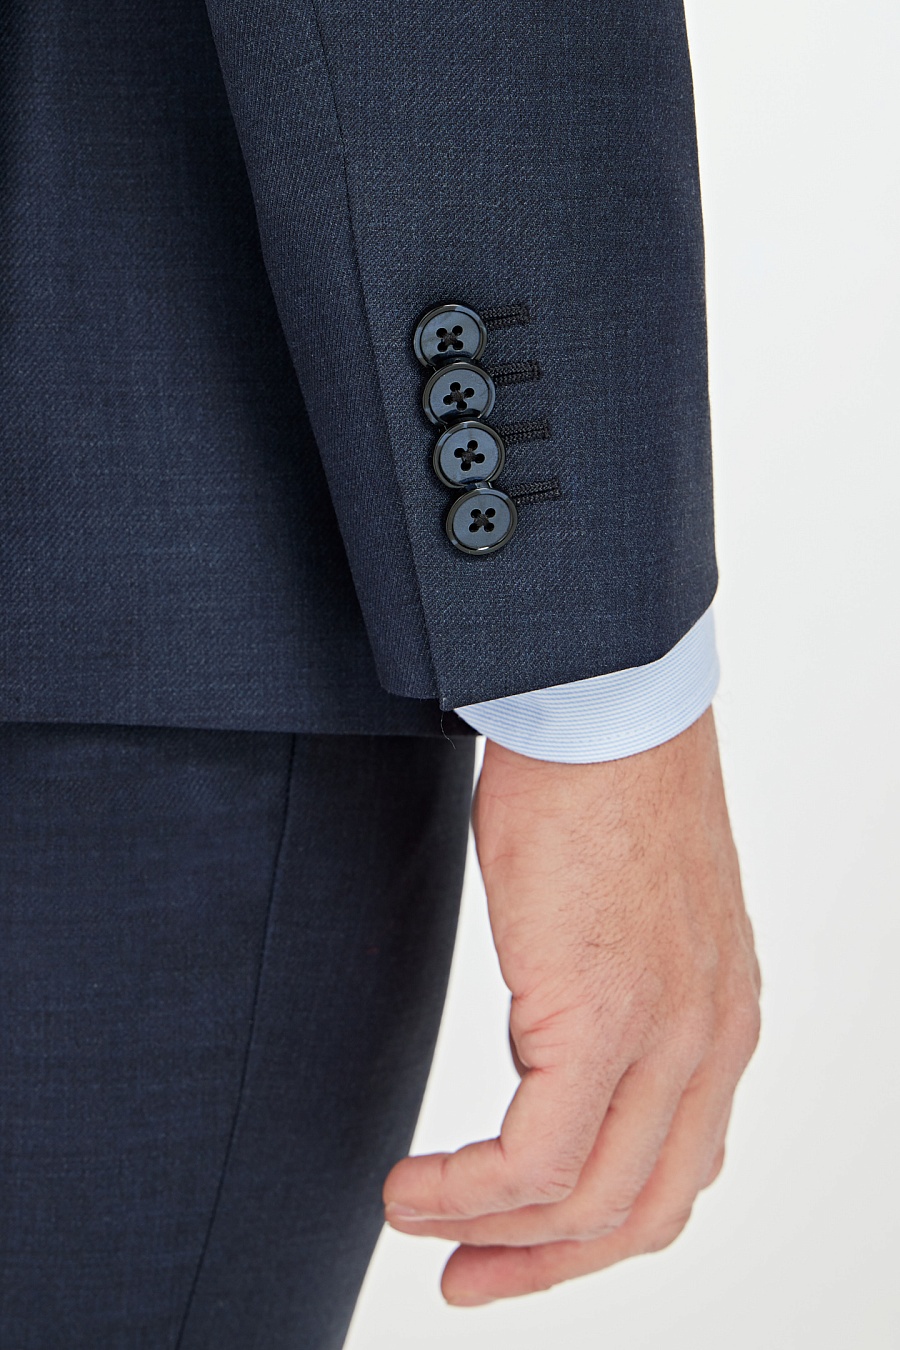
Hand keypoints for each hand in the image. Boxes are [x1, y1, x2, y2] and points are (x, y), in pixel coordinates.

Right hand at [382, 707, 760, 1305]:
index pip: (675, 1169)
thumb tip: (544, 1040)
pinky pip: (534, 1158)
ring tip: (413, 1219)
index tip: (516, 1241)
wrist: (605, 703)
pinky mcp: (600, 1012)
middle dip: (545, 1263)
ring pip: (586, 1201)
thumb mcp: (627, 910)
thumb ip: (609, 989)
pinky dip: (468, 1192)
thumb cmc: (601, 785)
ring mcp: (665, 1031)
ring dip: (489, 1233)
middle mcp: (710, 1038)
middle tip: (464, 1276)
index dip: (594, 1229)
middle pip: (639, 1210)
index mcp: (721, 1017)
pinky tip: (413, 1185)